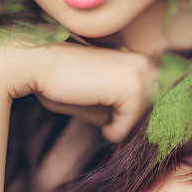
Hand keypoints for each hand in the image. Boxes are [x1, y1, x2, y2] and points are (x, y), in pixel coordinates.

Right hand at [0, 39, 160, 143]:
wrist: (37, 66)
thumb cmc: (61, 82)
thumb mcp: (97, 97)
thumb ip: (119, 108)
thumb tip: (136, 130)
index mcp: (136, 60)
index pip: (154, 102)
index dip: (136, 119)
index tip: (116, 122)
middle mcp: (143, 62)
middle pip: (153, 111)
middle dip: (130, 122)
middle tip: (109, 124)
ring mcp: (140, 73)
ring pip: (143, 118)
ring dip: (120, 125)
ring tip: (100, 117)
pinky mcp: (130, 86)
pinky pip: (129, 125)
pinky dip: (113, 132)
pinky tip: (100, 124)